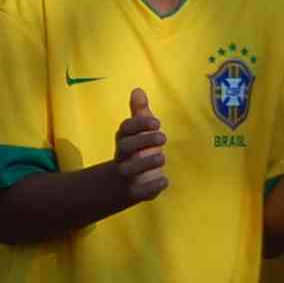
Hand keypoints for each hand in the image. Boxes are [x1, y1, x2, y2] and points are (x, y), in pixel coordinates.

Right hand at [108, 88, 167, 203]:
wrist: (119, 186)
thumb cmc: (134, 153)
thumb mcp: (137, 133)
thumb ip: (139, 113)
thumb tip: (138, 89)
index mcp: (123, 141)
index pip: (124, 130)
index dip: (139, 125)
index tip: (156, 123)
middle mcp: (122, 158)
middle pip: (125, 148)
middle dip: (143, 141)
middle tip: (162, 137)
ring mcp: (127, 176)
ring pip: (130, 169)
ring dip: (146, 162)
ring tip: (161, 157)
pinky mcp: (134, 192)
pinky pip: (140, 191)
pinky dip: (152, 186)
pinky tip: (164, 180)